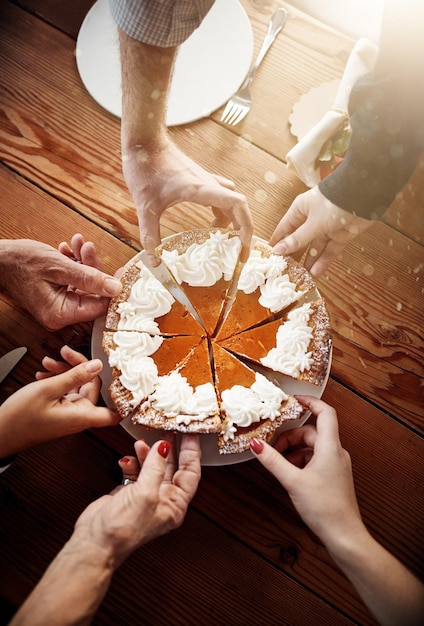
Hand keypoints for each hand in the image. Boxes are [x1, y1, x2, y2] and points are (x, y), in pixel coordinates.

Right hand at [0, 236, 121, 329]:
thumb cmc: (19, 262)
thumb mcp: (58, 267)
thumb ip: (89, 278)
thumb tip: (116, 288)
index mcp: (60, 313)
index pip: (99, 307)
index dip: (112, 288)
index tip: (122, 270)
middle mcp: (60, 314)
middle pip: (93, 294)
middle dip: (94, 268)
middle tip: (89, 248)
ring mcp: (58, 305)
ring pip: (84, 284)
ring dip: (84, 262)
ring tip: (78, 244)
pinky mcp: (55, 295)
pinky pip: (73, 281)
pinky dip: (74, 265)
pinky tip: (68, 250)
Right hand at [0, 346, 118, 457]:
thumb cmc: (20, 418)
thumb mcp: (49, 390)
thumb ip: (75, 376)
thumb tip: (98, 365)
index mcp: (82, 415)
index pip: (116, 413)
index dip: (126, 399)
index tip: (128, 379)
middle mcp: (79, 416)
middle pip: (92, 387)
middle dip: (78, 367)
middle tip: (63, 354)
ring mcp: (69, 414)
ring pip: (77, 387)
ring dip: (64, 372)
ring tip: (47, 364)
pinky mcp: (59, 412)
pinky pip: (66, 393)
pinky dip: (57, 381)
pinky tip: (44, 374)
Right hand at [72, 435, 200, 565]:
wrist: (94, 542)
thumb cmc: (123, 528)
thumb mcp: (145, 493)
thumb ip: (156, 467)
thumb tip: (164, 447)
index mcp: (175, 505)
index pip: (191, 473)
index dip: (192, 452)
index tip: (190, 433)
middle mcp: (163, 501)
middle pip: (172, 468)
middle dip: (169, 449)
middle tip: (168, 429)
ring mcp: (146, 497)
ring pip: (152, 467)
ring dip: (147, 454)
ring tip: (141, 443)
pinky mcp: (129, 494)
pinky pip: (135, 472)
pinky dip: (132, 463)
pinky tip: (127, 459)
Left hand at [123, 136, 252, 264]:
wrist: (143, 141)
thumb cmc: (146, 167)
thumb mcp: (145, 206)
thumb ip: (150, 234)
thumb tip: (153, 261)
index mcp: (201, 189)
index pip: (237, 205)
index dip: (247, 226)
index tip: (244, 246)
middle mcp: (208, 184)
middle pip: (239, 205)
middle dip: (243, 229)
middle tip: (238, 251)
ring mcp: (205, 180)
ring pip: (231, 199)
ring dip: (232, 219)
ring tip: (222, 240)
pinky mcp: (199, 179)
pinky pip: (220, 195)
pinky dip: (222, 211)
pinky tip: (210, 223)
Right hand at [250, 396, 364, 548]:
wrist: (344, 536)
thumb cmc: (324, 508)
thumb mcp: (292, 481)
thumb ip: (273, 461)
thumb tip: (255, 444)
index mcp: (329, 447)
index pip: (325, 412)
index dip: (310, 402)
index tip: (293, 400)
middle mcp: (336, 452)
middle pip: (312, 432)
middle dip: (290, 436)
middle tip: (272, 448)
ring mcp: (336, 465)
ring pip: (312, 447)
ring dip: (294, 450)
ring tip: (279, 463)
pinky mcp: (333, 477)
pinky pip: (315, 460)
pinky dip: (300, 461)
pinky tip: (290, 474)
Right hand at [269, 187, 371, 276]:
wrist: (365, 195)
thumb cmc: (333, 202)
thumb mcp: (312, 223)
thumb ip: (297, 239)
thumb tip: (278, 251)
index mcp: (300, 210)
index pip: (284, 229)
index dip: (277, 243)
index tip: (269, 258)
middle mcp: (312, 219)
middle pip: (299, 241)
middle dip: (293, 256)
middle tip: (285, 272)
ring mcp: (326, 228)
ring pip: (315, 248)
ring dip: (308, 263)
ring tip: (300, 278)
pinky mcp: (340, 235)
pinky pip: (329, 251)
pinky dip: (323, 262)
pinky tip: (315, 274)